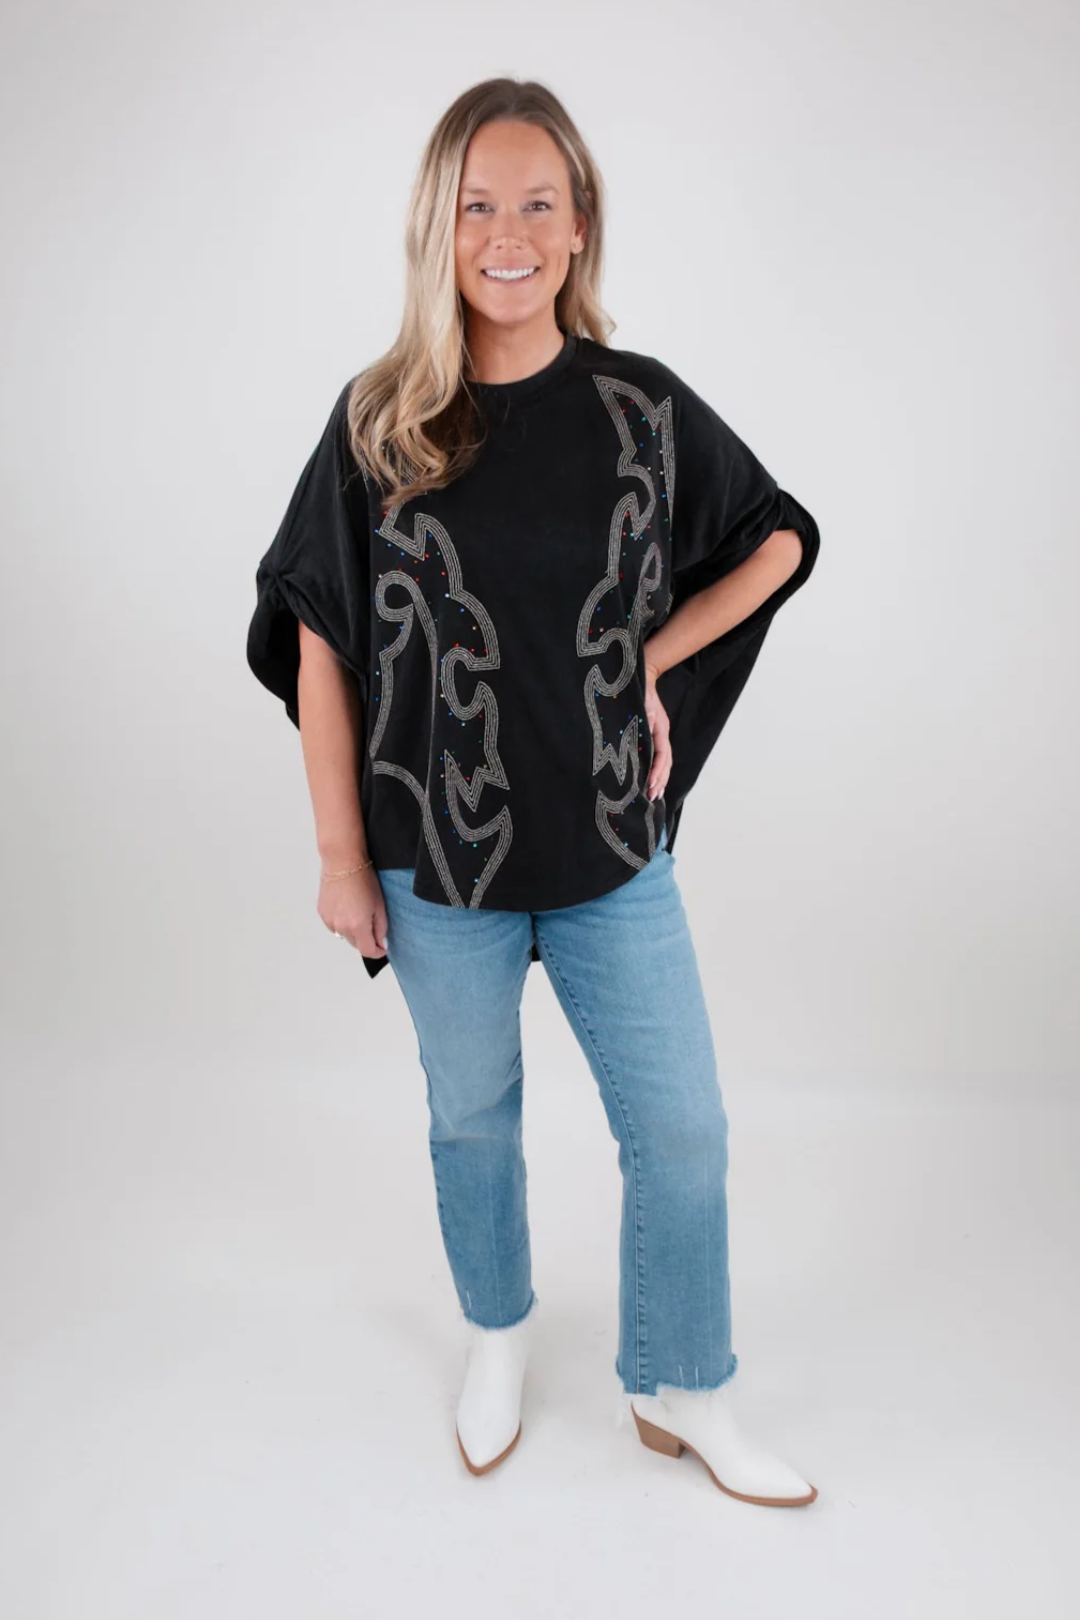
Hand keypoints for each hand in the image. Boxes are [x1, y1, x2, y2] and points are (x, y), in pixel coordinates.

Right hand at [317, 865, 389, 958]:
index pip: (368, 951)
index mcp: (357, 926)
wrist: (342, 862)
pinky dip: (342, 923)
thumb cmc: (364, 880)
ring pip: (344, 936)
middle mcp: (341, 928)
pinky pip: (334, 926)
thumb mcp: (379, 905)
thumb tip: (380, 943)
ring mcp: (329, 921)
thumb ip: (381, 928)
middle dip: (366, 940)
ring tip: (358, 913)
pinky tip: (347, 909)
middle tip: (373, 925)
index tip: (383, 948)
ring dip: (353, 932)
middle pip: (356, 945)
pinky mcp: (322, 914)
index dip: (377, 952)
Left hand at [643, 659, 671, 802]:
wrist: (640, 676)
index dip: (657, 771)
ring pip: (662, 761)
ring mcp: (657, 735)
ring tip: (654, 795)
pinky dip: (655, 770)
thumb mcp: (640, 704)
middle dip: (660, 781)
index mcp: (660, 729)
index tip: (651, 785)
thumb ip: (642, 718)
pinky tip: (650, 780)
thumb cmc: (639, 690)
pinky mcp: (651, 735)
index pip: (662, 755)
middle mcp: (660, 734)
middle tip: (652, 798)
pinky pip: (656, 756)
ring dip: (659, 779)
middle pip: (665, 762)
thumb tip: (643, 733)